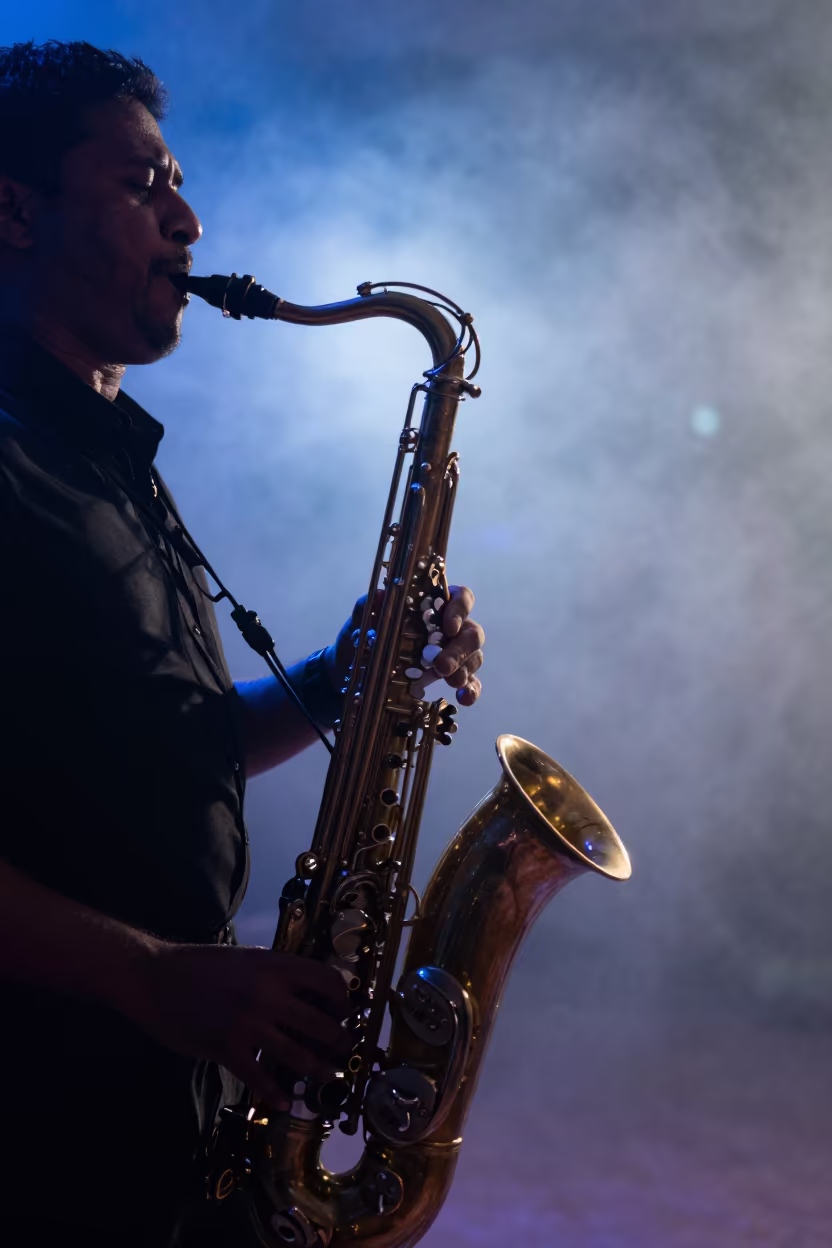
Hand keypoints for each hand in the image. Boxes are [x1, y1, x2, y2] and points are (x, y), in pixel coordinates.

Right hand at [123, 942, 350, 1109]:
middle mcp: (267, 992)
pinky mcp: (227, 1048)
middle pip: (322, 1023)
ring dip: (317, 1071)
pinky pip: (260, 1078)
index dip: (343, 1000)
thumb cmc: (199, 965)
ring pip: (298, 1055)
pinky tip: (283, 1102)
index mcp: (274, 965)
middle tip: (340, 1051)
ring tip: (327, 1078)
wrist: (153, 977)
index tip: (344, 1014)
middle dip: (337, 1042)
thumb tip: (306, 993)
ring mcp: (248, 1022)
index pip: (327, 981)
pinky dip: (275, 1093)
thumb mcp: (246, 959)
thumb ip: (275, 974)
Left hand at [329, 583, 484, 705]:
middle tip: (441, 666)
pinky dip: (471, 690)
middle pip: (471, 632)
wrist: (354, 675)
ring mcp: (454, 653)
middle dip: (460, 650)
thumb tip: (381, 596)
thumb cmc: (362, 641)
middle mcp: (449, 628)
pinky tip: (464, 698)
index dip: (460, 609)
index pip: (460, 597)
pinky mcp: (452, 677)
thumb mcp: (360, 624)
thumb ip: (368, 608)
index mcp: (432, 607)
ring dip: (465, 669)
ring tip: (450, 682)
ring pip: (474, 656)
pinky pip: (471, 682)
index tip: (449, 628)